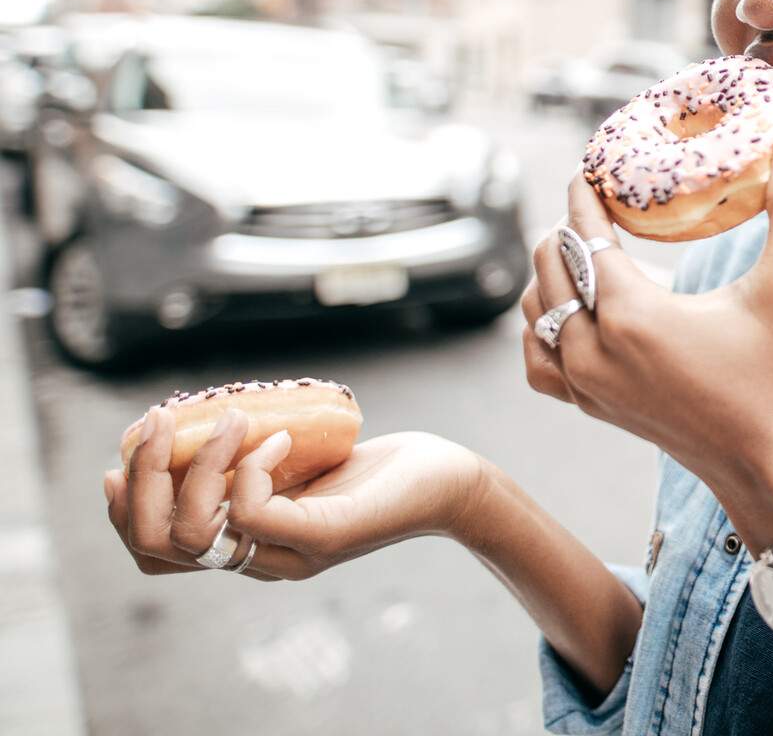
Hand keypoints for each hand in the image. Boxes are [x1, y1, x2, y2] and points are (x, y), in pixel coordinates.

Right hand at [106, 405, 483, 580]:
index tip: (120, 459)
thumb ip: (251, 455)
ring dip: (192, 465)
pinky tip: (275, 435)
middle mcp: (259, 560)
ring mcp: (291, 553)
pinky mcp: (324, 537)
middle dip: (138, 480)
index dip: (121, 510)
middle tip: (155, 421)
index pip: (153, 552)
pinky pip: (253, 513)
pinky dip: (250, 467)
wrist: (448, 482)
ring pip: (194, 533)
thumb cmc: (375, 466)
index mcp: (244, 545)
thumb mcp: (298, 459)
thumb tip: (199, 414)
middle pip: (156, 545)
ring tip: (226, 417)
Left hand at [522, 131, 772, 512]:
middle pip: (551, 264)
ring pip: (538, 309)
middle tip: (598, 198)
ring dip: (554, 271)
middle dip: (570, 225)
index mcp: (632, 315)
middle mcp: (595, 350)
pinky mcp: (591, 407)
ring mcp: (586, 384)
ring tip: (586, 244)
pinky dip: (544, 327)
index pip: (584, 234)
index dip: (584, 193)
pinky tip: (572, 310)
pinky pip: (539, 359)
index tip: (592, 164)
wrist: (769, 464)